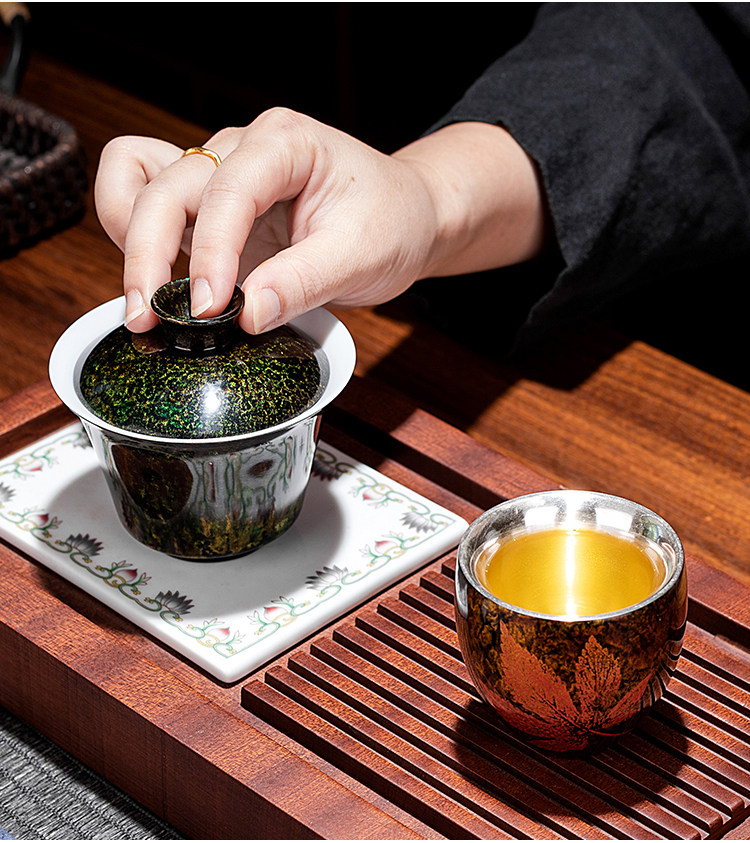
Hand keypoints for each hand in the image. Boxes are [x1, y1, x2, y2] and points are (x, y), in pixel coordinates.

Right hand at [95, 108, 547, 333]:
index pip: (229, 191)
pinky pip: (149, 201)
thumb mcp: (363, 254)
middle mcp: (243, 150)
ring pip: (141, 183)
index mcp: (285, 144)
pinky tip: (156, 282)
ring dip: (130, 240)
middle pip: (166, 186)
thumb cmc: (392, 221)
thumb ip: (304, 281)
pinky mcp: (213, 208)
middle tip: (154, 318)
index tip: (208, 308)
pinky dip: (137, 237)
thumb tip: (246, 315)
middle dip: (149, 252)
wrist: (405, 217)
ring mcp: (222, 176)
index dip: (209, 252)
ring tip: (145, 302)